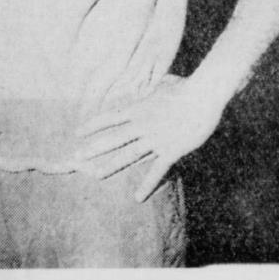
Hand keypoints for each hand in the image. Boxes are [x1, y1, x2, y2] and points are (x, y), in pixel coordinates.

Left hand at [76, 74, 223, 201]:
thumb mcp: (166, 83)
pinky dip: (147, 185)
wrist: (202, 96)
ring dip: (112, 166)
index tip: (78, 132)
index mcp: (140, 109)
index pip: (110, 118)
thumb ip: (157, 86)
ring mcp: (155, 138)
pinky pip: (156, 170)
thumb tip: (157, 82)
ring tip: (96, 176)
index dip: (93, 125)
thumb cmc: (187, 87)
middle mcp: (142, 125)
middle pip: (113, 138)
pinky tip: (137, 197)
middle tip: (76, 157)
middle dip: (94, 148)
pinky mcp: (170, 150)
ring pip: (129, 155)